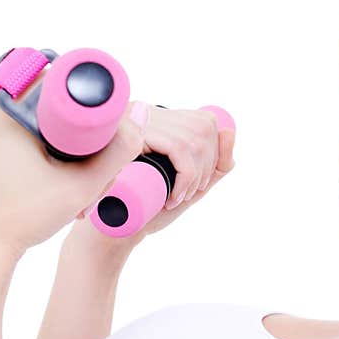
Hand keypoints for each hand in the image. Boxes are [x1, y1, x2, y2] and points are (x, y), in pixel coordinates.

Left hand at [0, 69, 145, 257]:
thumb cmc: (19, 216)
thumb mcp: (80, 185)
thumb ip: (119, 152)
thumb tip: (142, 112)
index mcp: (16, 105)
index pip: (78, 86)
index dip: (105, 113)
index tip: (110, 148)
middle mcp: (5, 109)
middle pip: (71, 110)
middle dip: (94, 143)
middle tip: (97, 180)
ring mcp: (1, 129)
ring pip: (60, 130)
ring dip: (80, 156)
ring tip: (80, 194)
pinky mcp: (2, 148)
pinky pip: (44, 142)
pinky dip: (62, 162)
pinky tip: (67, 192)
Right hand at [73, 104, 235, 248]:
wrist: (108, 226)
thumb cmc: (147, 206)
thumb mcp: (189, 185)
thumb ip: (214, 165)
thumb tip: (230, 131)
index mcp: (158, 120)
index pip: (204, 120)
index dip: (214, 151)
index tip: (201, 182)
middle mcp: (147, 112)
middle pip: (204, 127)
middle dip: (207, 166)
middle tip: (189, 193)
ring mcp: (139, 121)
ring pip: (194, 140)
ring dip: (195, 175)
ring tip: (179, 197)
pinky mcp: (136, 136)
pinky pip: (179, 150)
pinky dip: (185, 177)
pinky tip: (173, 196)